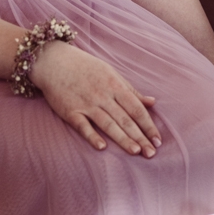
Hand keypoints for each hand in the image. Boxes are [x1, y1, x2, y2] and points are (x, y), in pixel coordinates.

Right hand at [30, 41, 161, 156]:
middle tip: (152, 153)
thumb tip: (153, 102)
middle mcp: (103, 96)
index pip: (137, 109)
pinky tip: (102, 147)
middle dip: (140, 137)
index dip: (149, 125)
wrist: (55, 61)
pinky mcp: (70, 111)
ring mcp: (87, 104)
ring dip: (122, 138)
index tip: (158, 140)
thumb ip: (131, 91)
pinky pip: (83, 126)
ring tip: (136, 151)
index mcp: (115, 86)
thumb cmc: (86, 68)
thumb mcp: (112, 74)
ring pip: (108, 124)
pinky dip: (92, 136)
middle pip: (125, 119)